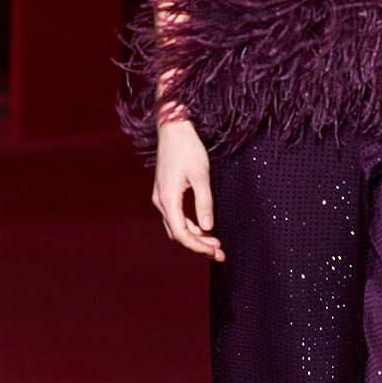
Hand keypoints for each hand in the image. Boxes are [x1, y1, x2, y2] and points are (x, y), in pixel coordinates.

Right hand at [152, 116, 224, 259]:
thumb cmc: (188, 149)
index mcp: (168, 199)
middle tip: (220, 253)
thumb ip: (205, 203)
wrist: (173, 128)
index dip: (198, 247)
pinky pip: (176, 216)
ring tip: (216, 244)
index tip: (215, 251)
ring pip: (177, 226)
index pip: (181, 234)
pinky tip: (205, 228)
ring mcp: (161, 197)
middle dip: (198, 245)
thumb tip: (208, 228)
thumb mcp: (201, 176)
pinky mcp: (165, 192)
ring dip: (195, 236)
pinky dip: (190, 225)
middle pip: (178, 233)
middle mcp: (161, 201)